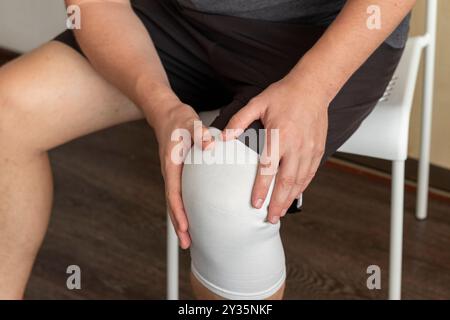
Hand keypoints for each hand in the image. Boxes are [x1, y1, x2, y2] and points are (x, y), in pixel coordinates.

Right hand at [149, 97, 212, 248]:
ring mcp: (173, 175)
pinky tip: (192, 217)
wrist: (167, 115)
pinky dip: (183, 209)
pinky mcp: (178, 174)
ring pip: (175, 202)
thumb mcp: (190, 124)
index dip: (179, 212)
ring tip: (189, 238)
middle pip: (173, 204)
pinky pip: (179, 195)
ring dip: (181, 220)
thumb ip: (200, 134)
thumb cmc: (179, 120)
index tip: (185, 227)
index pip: (174, 193)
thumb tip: (210, 146)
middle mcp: (170, 173)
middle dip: (179, 225)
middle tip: (187, 244)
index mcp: (172, 165)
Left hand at [222, 75, 329, 223]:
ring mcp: (310, 150)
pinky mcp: (318, 150)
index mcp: (280, 136)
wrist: (313, 87)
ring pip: (300, 181)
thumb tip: (224, 137)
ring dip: (290, 199)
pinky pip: (310, 174)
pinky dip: (302, 188)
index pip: (269, 169)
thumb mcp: (258, 103)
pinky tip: (294, 196)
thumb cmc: (284, 94)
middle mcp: (296, 146)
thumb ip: (239, 120)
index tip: (256, 204)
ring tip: (280, 213)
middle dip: (278, 203)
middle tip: (270, 219)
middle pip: (287, 182)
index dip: (262, 188)